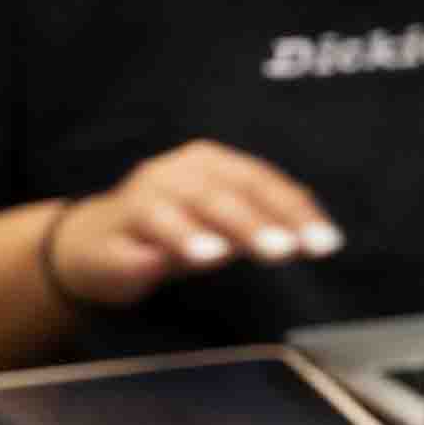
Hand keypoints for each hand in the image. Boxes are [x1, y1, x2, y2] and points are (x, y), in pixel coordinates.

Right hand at [46, 140, 340, 306]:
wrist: (96, 244)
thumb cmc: (177, 232)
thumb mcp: (229, 225)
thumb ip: (267, 222)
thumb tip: (320, 234)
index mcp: (212, 164)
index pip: (262, 182)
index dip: (296, 211)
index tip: (326, 243)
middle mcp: (176, 172)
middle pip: (223, 194)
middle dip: (257, 222)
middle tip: (285, 250)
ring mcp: (141, 198)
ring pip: (173, 210)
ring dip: (200, 231)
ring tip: (219, 255)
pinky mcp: (112, 230)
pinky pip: (135, 238)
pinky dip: (154, 248)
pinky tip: (169, 260)